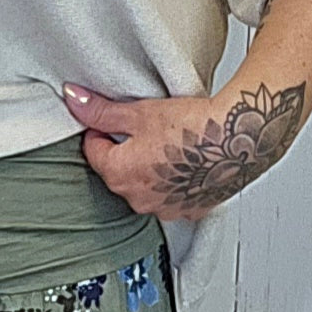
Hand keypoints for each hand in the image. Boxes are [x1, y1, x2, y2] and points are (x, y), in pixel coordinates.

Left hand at [61, 80, 304, 221]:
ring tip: (171, 145)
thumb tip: (73, 99)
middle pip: (118, 171)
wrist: (239, 140)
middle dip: (126, 152)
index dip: (102, 131)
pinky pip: (171, 197)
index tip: (115, 119)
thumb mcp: (140, 111)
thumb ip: (102, 110)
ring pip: (145, 187)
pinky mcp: (188, 212)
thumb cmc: (192, 127)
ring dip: (150, 169)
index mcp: (119, 175)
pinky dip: (174, 183)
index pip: (94, 152)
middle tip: (149, 129)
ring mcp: (163, 209)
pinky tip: (187, 164)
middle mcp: (137, 199)